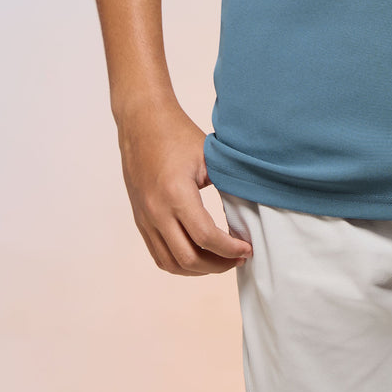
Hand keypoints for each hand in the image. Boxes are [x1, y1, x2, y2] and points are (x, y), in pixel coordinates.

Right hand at [116, 100, 253, 274]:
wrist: (142, 123)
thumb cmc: (178, 134)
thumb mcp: (208, 156)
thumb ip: (227, 184)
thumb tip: (251, 209)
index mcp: (176, 193)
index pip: (206, 237)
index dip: (230, 249)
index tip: (247, 249)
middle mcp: (156, 211)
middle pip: (188, 259)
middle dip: (217, 265)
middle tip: (238, 259)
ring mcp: (145, 218)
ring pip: (170, 263)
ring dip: (198, 269)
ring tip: (220, 261)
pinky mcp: (140, 219)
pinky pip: (158, 254)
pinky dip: (179, 263)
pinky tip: (199, 256)